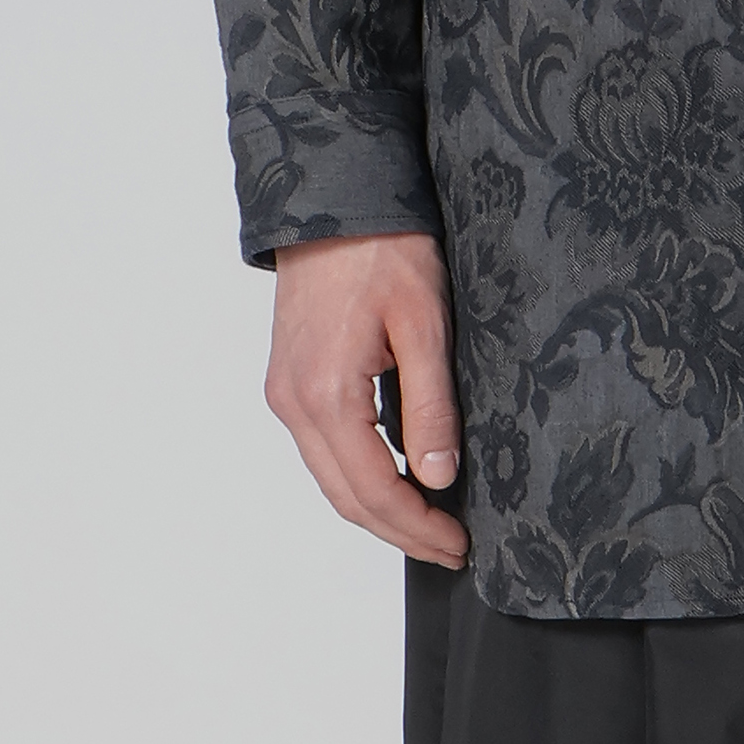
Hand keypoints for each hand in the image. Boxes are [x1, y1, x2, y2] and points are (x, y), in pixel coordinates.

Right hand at [264, 231, 467, 569]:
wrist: (333, 197)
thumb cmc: (382, 247)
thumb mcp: (424, 322)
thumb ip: (430, 404)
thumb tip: (438, 477)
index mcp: (325, 395)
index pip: (374, 490)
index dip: (418, 526)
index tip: (459, 544)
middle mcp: (293, 403)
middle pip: (345, 497)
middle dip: (399, 530)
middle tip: (450, 546)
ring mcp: (284, 392)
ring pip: (330, 476)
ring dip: (377, 506)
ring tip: (429, 520)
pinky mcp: (288, 378)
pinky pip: (322, 447)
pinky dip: (357, 472)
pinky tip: (395, 473)